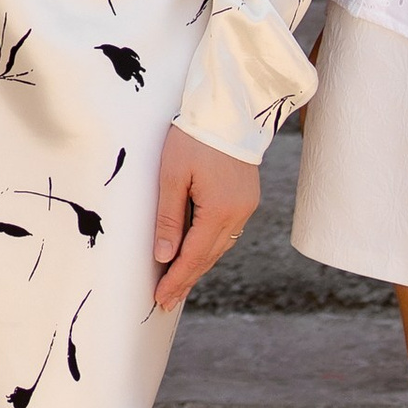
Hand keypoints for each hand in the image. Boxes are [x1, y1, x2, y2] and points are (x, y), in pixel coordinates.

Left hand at [151, 121, 260, 309]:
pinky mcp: (247, 197)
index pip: (193, 256)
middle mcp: (238, 214)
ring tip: (178, 281)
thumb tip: (164, 256)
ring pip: (219, 246)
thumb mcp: (172, 175)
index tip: (161, 299)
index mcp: (219, 211)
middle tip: (166, 300)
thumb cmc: (195, 135)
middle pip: (208, 257)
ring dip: (199, 264)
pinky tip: (197, 251)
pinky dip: (209, 245)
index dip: (176, 280)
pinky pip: (226, 231)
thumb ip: (168, 217)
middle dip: (186, 279)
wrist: (230, 106)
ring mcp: (246, 206)